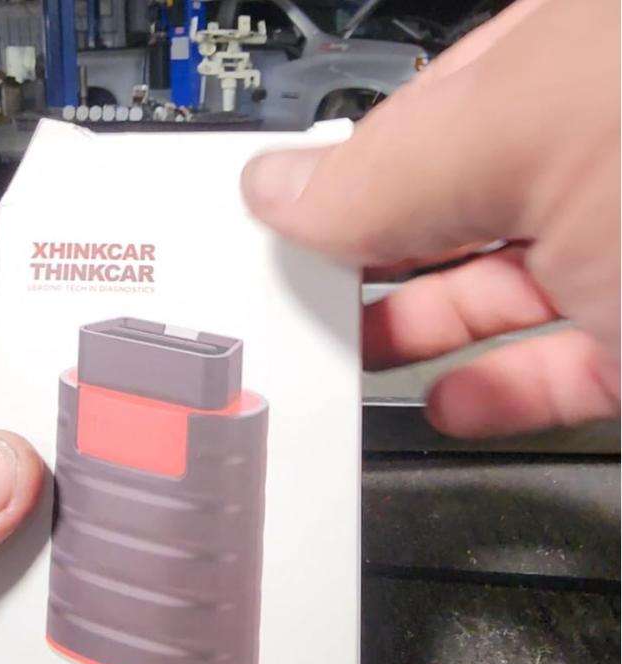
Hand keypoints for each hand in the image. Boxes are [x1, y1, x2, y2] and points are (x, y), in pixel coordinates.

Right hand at [242, 0, 619, 437]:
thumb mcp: (531, 134)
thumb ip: (388, 166)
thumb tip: (277, 189)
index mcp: (572, 57)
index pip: (429, 107)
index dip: (346, 163)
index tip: (284, 213)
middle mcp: (598, 152)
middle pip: (458, 207)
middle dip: (373, 256)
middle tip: (306, 289)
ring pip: (504, 292)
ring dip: (420, 330)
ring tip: (357, 351)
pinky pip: (558, 373)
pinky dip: (497, 395)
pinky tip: (453, 402)